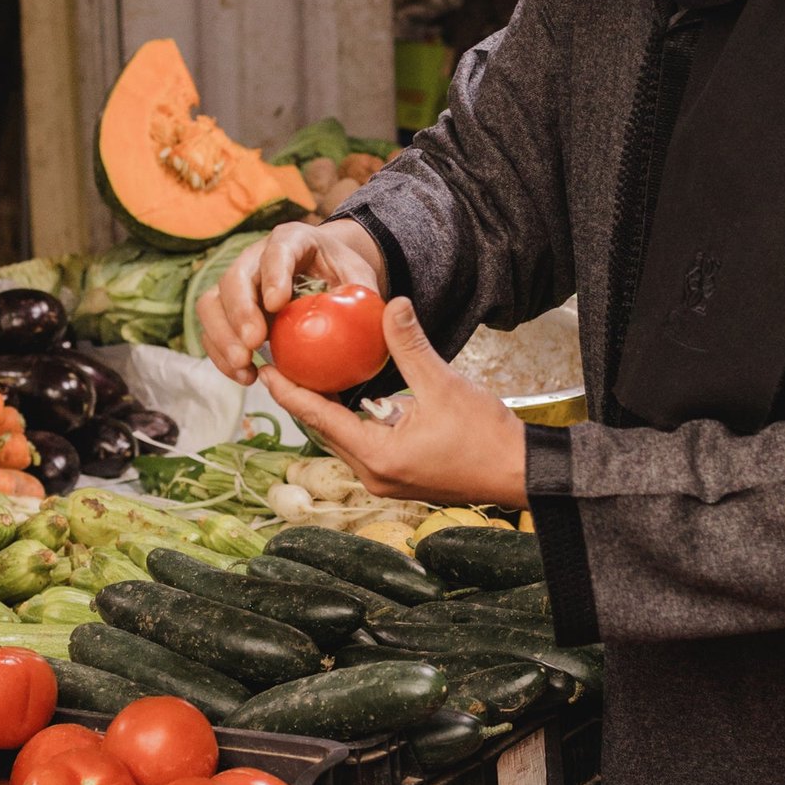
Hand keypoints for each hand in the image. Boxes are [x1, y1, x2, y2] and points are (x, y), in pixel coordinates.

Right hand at [199, 220, 386, 383]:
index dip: (273, 275)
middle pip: (234, 278)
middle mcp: (256, 257)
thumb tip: (383, 318)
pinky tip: (246, 376)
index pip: (278, 251)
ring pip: (211, 303)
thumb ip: (364, 294)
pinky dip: (222, 355)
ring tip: (245, 367)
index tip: (276, 304)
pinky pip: (213, 329)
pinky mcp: (228, 309)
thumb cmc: (343, 274)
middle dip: (239, 313)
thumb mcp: (360, 277)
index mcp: (293, 240)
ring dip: (221, 338)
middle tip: (253, 346)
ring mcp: (238, 283)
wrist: (323, 273)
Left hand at [261, 298, 530, 509]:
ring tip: (307, 377)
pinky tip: (349, 396)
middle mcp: (373, 474)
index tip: (264, 370)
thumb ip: (411, 346)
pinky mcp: (398, 477)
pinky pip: (362, 445)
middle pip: (324, 432)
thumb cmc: (486, 436)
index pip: (320, 418)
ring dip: (326, 411)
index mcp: (378, 455)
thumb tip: (392, 304)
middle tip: (279, 367)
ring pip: (342, 440)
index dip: (289, 392)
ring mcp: (385, 480)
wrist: (520, 473)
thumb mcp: (444, 385)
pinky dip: (351, 421)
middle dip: (301, 399)